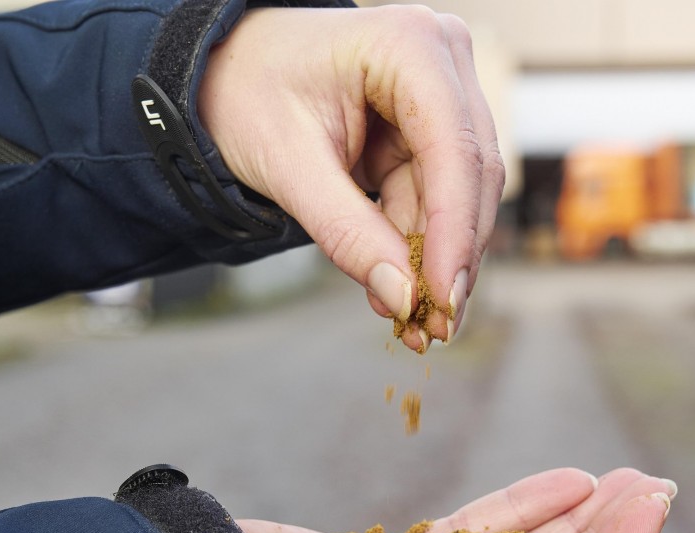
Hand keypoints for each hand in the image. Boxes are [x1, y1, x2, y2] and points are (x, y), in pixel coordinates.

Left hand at [199, 5, 502, 351]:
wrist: (222, 70)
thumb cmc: (245, 93)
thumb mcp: (288, 166)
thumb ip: (347, 232)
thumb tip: (403, 296)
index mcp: (409, 46)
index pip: (454, 150)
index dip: (455, 233)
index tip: (445, 299)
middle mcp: (441, 59)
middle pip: (472, 174)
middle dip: (452, 255)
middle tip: (435, 325)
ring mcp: (442, 91)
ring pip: (461, 193)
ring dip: (437, 260)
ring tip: (414, 322)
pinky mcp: (429, 128)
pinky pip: (437, 198)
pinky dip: (418, 247)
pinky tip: (400, 291)